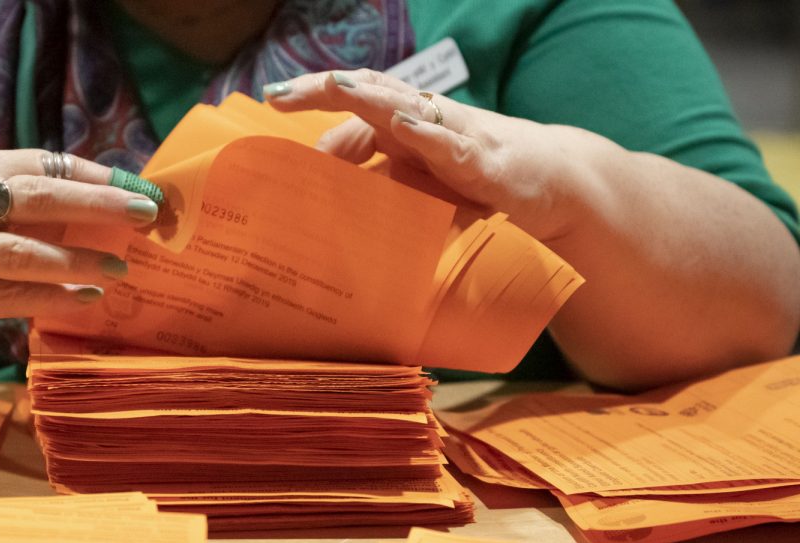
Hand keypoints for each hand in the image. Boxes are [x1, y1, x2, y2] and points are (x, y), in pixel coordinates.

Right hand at [0, 148, 159, 328]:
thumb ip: (16, 190)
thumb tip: (95, 199)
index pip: (47, 163)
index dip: (98, 173)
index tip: (142, 184)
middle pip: (43, 198)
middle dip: (100, 204)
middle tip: (147, 213)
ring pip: (26, 252)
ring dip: (79, 259)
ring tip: (121, 266)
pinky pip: (9, 297)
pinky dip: (52, 298)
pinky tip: (87, 299)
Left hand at [265, 70, 595, 240]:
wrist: (548, 181)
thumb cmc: (473, 174)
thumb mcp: (415, 175)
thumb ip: (372, 170)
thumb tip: (321, 172)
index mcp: (402, 121)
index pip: (350, 100)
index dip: (312, 96)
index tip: (270, 100)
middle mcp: (423, 118)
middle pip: (367, 91)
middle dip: (323, 87)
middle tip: (278, 93)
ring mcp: (454, 134)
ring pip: (404, 106)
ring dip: (367, 96)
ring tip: (333, 86)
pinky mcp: (483, 160)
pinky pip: (452, 143)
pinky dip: (427, 133)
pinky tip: (403, 125)